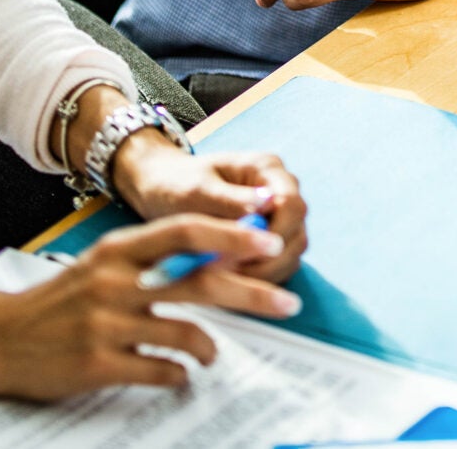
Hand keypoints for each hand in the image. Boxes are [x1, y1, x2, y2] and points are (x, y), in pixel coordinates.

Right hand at [0, 216, 300, 397]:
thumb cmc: (59, 301)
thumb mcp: (102, 265)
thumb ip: (151, 260)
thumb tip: (218, 259)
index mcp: (118, 249)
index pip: (186, 231)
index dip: (232, 236)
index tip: (269, 243)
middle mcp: (114, 282)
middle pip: (200, 282)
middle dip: (252, 293)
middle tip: (286, 303)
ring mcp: (106, 325)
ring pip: (186, 332)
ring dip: (211, 345)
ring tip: (212, 353)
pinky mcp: (97, 365)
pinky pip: (159, 370)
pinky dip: (178, 374)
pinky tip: (177, 374)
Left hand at [109, 138, 306, 282]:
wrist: (161, 190)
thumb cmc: (176, 183)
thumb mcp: (196, 188)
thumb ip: (229, 199)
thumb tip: (265, 207)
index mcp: (266, 169)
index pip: (292, 205)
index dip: (275, 235)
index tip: (241, 255)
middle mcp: (279, 193)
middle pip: (296, 235)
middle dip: (267, 262)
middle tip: (229, 278)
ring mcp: (276, 220)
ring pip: (289, 257)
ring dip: (262, 276)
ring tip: (224, 284)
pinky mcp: (266, 243)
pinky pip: (274, 269)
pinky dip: (256, 282)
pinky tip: (227, 287)